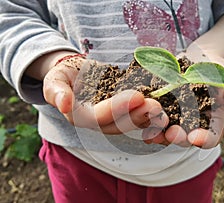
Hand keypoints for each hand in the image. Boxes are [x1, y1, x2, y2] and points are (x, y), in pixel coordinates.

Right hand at [43, 56, 168, 133]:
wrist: (78, 74)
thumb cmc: (64, 76)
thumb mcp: (54, 80)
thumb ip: (56, 92)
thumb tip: (63, 105)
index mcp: (81, 117)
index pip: (98, 118)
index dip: (116, 109)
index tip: (136, 96)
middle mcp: (100, 123)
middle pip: (120, 125)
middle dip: (139, 116)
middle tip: (156, 106)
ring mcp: (115, 119)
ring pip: (133, 124)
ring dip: (150, 119)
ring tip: (166, 110)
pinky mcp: (127, 113)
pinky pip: (141, 117)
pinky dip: (154, 117)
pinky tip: (169, 111)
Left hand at [142, 48, 223, 148]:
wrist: (200, 56)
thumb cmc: (220, 72)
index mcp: (211, 123)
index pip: (210, 138)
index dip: (203, 140)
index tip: (195, 138)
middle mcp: (191, 124)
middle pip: (184, 137)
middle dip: (177, 137)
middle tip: (171, 134)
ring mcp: (173, 115)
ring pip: (165, 129)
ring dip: (158, 132)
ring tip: (152, 132)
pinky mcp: (160, 105)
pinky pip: (152, 114)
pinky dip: (146, 117)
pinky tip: (141, 117)